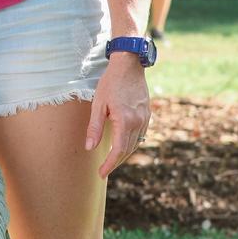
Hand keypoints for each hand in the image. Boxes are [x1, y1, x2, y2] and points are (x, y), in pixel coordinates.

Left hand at [85, 54, 149, 177]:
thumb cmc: (110, 82)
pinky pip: (140, 134)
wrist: (129, 65)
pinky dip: (132, 143)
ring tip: (112, 160)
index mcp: (125, 120)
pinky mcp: (147, 114)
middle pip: (128, 150)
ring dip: (124, 154)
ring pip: (136, 144)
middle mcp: (138, 122)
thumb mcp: (98, 104)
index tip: (101, 173)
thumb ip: (94, 127)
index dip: (110, 164)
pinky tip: (124, 145)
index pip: (118, 150)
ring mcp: (145, 118)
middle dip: (116, 162)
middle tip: (104, 170)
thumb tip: (90, 148)